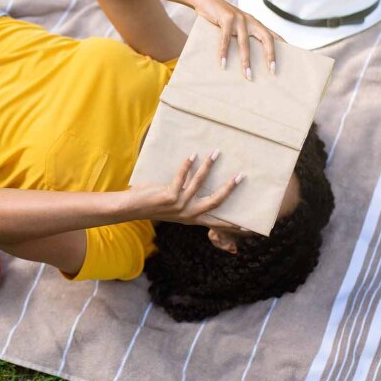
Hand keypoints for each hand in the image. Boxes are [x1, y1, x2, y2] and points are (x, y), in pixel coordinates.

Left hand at [125, 150, 244, 228]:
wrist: (132, 208)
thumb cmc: (153, 204)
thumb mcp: (175, 205)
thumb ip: (187, 197)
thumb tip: (199, 177)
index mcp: (191, 219)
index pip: (216, 222)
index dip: (231, 224)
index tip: (247, 226)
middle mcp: (188, 214)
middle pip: (215, 201)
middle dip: (229, 188)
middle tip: (241, 175)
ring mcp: (179, 205)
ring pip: (199, 183)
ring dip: (208, 166)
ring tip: (216, 153)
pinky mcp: (169, 197)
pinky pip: (181, 177)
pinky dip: (187, 165)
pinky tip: (191, 155)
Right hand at [192, 0, 286, 79]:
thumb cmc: (219, 17)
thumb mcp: (235, 25)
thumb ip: (242, 35)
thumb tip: (245, 58)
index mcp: (255, 23)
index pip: (273, 35)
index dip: (282, 46)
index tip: (289, 59)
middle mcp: (250, 20)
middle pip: (266, 38)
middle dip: (270, 55)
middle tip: (272, 71)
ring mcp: (239, 19)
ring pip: (245, 43)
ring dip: (246, 61)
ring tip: (247, 76)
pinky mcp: (226, 18)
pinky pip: (225, 39)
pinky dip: (224, 53)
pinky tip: (223, 64)